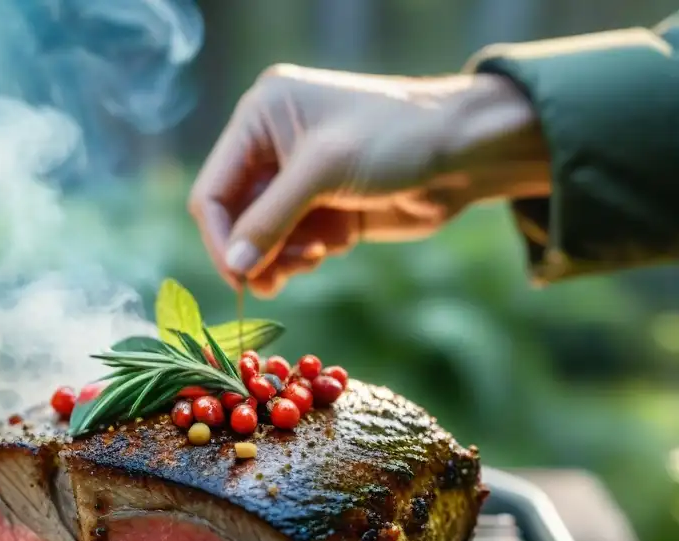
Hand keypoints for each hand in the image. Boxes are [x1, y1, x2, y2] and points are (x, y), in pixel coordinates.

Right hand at [188, 65, 549, 296]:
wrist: (466, 152)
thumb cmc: (394, 139)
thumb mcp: (322, 172)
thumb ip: (270, 221)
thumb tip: (234, 269)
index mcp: (260, 118)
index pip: (213, 189)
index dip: (219, 237)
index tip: (237, 276)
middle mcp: (272, 147)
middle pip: (234, 219)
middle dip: (252, 252)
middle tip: (268, 284)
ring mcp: (298, 181)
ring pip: (261, 239)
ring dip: (279, 260)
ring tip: (312, 261)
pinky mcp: (324, 210)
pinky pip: (292, 246)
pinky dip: (302, 258)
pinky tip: (329, 251)